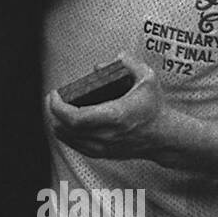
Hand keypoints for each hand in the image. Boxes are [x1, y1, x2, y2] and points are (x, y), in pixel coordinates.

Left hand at [45, 54, 169, 160]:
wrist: (164, 136)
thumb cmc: (155, 107)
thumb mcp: (148, 78)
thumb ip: (128, 63)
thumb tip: (100, 65)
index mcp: (115, 116)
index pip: (75, 118)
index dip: (58, 107)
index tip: (54, 94)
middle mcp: (106, 135)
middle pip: (66, 129)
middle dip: (53, 112)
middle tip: (53, 98)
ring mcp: (103, 147)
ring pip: (68, 139)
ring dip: (57, 123)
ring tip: (56, 108)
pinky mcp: (103, 153)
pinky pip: (76, 146)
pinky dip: (65, 134)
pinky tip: (63, 123)